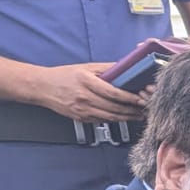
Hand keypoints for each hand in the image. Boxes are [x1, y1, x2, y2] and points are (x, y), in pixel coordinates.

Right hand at [31, 64, 145, 121]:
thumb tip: (127, 69)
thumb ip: (107, 69)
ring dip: (128, 117)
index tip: (142, 98)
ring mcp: (83, 110)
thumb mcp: (86, 68)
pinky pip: (103, 121)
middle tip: (146, 108)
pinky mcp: (82, 119)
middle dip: (133, 110)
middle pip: (115, 108)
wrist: (43, 87)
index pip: (113, 93)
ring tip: (139, 115)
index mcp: (86, 82)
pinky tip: (125, 117)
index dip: (130, 97)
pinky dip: (116, 119)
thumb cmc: (65, 75)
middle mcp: (84, 97)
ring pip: (111, 117)